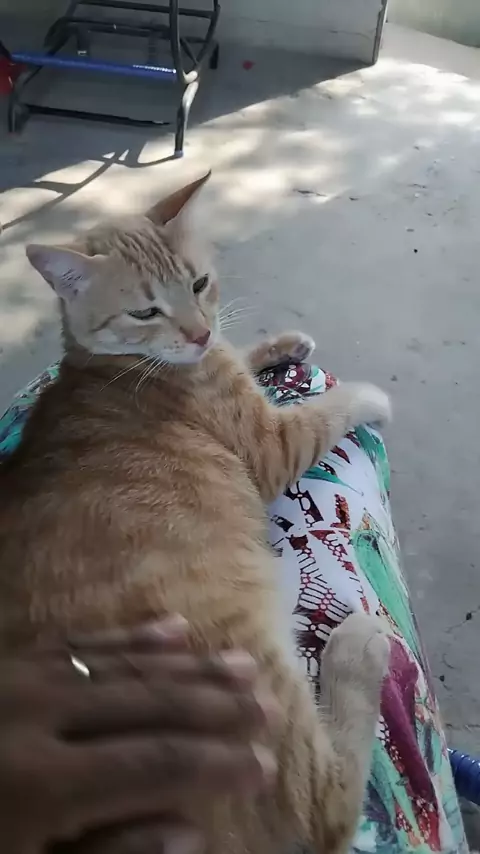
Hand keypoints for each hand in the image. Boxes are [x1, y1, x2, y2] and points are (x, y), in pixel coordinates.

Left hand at [0, 616, 276, 853]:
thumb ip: (105, 853)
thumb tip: (188, 831)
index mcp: (42, 782)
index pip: (154, 762)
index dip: (214, 761)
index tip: (263, 762)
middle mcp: (41, 715)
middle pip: (149, 704)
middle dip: (215, 705)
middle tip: (270, 702)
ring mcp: (25, 676)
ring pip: (127, 664)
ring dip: (190, 665)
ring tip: (242, 663)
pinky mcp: (13, 657)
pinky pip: (86, 641)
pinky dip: (135, 637)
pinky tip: (175, 628)